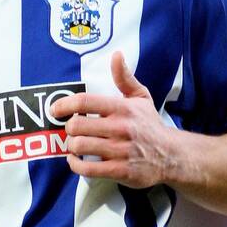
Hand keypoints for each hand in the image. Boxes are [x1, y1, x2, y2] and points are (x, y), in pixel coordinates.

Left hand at [50, 51, 178, 188]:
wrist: (172, 156)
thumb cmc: (150, 126)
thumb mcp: (141, 98)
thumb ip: (124, 78)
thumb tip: (116, 55)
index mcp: (122, 108)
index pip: (85, 102)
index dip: (64, 105)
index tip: (55, 109)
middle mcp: (120, 128)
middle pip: (77, 126)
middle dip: (68, 128)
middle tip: (72, 130)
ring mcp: (120, 151)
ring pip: (79, 146)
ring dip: (71, 146)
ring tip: (75, 145)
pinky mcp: (120, 171)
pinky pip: (87, 169)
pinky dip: (75, 165)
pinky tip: (75, 160)